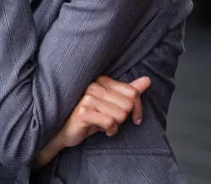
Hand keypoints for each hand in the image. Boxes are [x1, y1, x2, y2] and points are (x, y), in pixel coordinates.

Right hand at [34, 76, 150, 169]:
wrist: (63, 131)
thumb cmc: (88, 116)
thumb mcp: (110, 103)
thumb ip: (128, 91)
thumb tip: (147, 80)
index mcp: (101, 81)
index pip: (132, 92)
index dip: (138, 108)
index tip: (135, 118)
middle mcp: (93, 86)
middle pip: (128, 105)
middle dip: (124, 118)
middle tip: (113, 121)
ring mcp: (87, 98)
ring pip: (120, 114)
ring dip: (116, 125)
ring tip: (104, 125)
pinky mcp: (83, 111)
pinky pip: (109, 122)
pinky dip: (110, 130)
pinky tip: (101, 130)